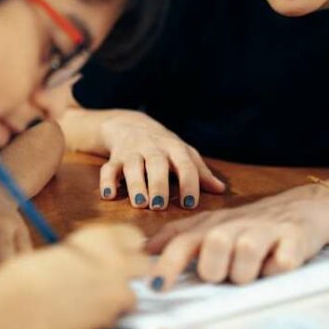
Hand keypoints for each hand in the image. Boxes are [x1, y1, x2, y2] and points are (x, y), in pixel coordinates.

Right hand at [0, 224, 148, 328]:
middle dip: (131, 274)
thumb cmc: (28, 277)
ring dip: (120, 299)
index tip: (117, 258)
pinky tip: (88, 317)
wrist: (22, 302)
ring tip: (93, 304)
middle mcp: (115, 255)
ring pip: (135, 293)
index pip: (134, 237)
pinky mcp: (114, 310)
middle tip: (110, 283)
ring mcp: (118, 283)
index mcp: (100, 235)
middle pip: (143, 263)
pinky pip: (121, 315)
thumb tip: (93, 267)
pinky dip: (110, 318)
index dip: (126, 249)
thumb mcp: (61, 253)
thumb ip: (85, 256)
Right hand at [98, 110, 224, 210]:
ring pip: (132, 165)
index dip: (188, 183)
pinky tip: (109, 196)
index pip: (185, 164)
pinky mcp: (114, 157)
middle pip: (156, 163)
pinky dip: (107, 181)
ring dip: (135, 184)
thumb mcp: (182, 153)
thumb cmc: (163, 145)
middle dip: (158, 184)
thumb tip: (221, 190)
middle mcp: (153, 148)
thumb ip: (200, 172)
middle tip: (160, 205)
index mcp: (174, 148)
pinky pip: (108, 168)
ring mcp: (132, 151)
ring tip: (140, 203)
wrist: (129, 124)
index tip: (189, 204)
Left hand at [146, 184, 328, 288]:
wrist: (306, 207)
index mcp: (213, 225)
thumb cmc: (254, 224)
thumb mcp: (215, 225)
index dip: (167, 264)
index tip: (154, 287)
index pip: (182, 241)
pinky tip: (279, 263)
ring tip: (254, 270)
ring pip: (244, 257)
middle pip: (212, 248)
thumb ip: (181, 235)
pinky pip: (281, 264)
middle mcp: (236, 225)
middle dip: (215, 271)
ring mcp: (266, 230)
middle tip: (226, 274)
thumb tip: (145, 249)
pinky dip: (278, 270)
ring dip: (247, 273)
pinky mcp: (294, 239)